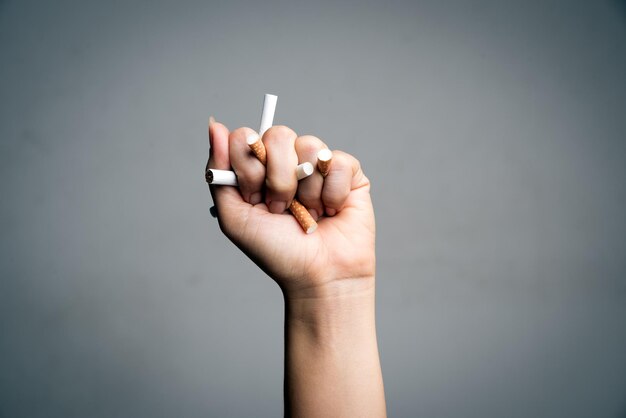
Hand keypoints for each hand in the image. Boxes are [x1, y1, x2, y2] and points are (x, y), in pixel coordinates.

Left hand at [207, 121, 374, 298]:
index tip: (254, 197)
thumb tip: (214, 125)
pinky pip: (338, 160)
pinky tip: (331, 210)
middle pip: (278, 135)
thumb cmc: (277, 251)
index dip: (249, 166)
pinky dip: (332, 192)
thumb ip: (219, 172)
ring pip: (310, 144)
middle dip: (278, 179)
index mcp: (259, 169)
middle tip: (282, 209)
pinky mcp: (348, 172)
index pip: (246, 136)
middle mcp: (287, 162)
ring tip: (310, 213)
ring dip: (307, 189)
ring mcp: (318, 165)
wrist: (319, 276)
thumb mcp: (234, 217)